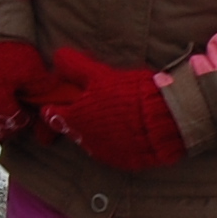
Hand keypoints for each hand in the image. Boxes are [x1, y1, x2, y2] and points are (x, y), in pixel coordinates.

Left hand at [39, 49, 186, 169]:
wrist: (165, 121)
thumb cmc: (130, 95)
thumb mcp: (100, 75)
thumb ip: (76, 67)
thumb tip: (57, 56)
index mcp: (75, 118)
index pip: (51, 114)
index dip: (53, 105)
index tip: (59, 100)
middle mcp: (84, 139)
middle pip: (71, 129)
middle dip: (76, 119)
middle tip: (89, 106)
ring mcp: (103, 152)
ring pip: (90, 141)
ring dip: (95, 131)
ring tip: (109, 119)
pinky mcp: (122, 161)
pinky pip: (111, 151)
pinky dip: (113, 141)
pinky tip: (124, 132)